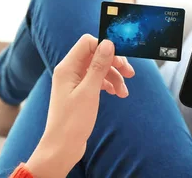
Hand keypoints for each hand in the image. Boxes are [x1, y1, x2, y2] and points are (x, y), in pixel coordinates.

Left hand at [26, 34, 134, 177]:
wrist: (62, 148)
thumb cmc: (72, 121)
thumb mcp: (89, 91)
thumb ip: (99, 66)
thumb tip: (108, 43)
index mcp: (67, 67)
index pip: (88, 43)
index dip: (105, 47)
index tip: (122, 58)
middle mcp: (69, 71)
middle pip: (96, 55)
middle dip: (114, 63)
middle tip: (130, 74)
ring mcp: (74, 82)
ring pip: (99, 69)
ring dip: (114, 77)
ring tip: (124, 92)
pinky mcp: (79, 92)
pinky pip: (97, 80)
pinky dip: (109, 85)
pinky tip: (117, 94)